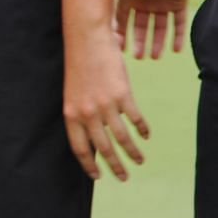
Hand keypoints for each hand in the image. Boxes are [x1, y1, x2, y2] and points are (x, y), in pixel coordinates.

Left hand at [63, 30, 148, 179]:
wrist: (86, 39)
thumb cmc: (79, 64)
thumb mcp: (74, 93)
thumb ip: (81, 115)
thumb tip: (94, 136)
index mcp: (71, 114)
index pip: (80, 148)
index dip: (89, 165)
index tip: (97, 176)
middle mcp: (87, 113)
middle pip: (103, 148)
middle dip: (115, 166)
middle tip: (124, 178)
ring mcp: (106, 105)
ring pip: (122, 138)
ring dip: (133, 153)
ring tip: (140, 161)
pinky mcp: (122, 95)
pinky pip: (135, 119)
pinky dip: (142, 130)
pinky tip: (146, 135)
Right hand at [115, 0, 189, 58]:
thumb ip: (119, 12)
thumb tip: (111, 31)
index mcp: (132, 0)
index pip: (127, 22)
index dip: (124, 35)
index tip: (122, 49)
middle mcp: (147, 4)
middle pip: (144, 28)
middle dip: (141, 42)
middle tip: (140, 57)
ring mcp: (163, 4)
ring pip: (161, 28)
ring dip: (158, 42)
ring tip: (155, 56)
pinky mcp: (179, 4)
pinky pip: (178, 23)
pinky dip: (177, 36)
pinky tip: (175, 50)